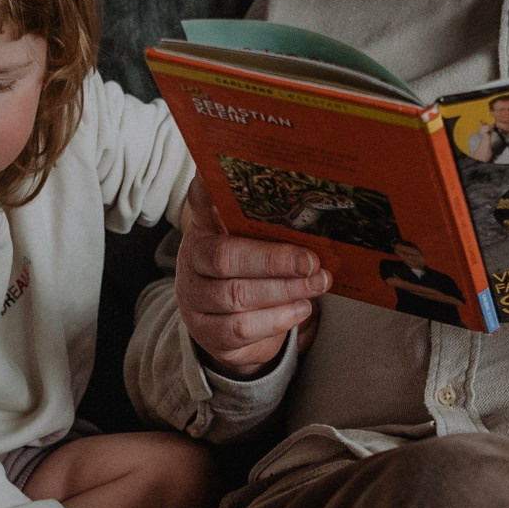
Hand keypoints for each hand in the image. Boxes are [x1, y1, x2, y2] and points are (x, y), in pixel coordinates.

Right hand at [175, 179, 330, 374]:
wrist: (229, 326)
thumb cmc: (248, 273)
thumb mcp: (251, 242)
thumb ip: (265, 221)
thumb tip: (303, 198)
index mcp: (203, 229)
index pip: (202, 203)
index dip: (212, 191)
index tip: (230, 175)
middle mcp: (192, 261)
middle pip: (225, 257)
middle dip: (273, 260)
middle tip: (311, 261)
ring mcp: (194, 299)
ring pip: (236, 296)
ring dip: (283, 290)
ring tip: (317, 284)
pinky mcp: (207, 332)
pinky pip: (240, 328)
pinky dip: (276, 319)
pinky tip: (301, 308)